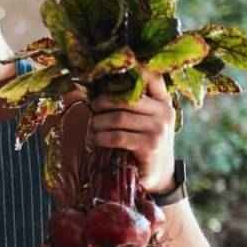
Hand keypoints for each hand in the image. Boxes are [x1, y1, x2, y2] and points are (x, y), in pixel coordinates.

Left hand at [89, 69, 176, 192]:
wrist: (158, 175)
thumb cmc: (143, 143)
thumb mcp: (142, 120)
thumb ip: (126, 104)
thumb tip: (82, 88)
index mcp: (163, 101)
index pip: (151, 77)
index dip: (132, 71)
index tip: (108, 77)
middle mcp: (164, 111)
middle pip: (125, 98)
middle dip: (102, 103)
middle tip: (92, 109)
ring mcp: (158, 129)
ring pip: (118, 117)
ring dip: (98, 123)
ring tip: (92, 127)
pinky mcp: (149, 146)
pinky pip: (117, 136)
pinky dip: (101, 137)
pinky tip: (96, 140)